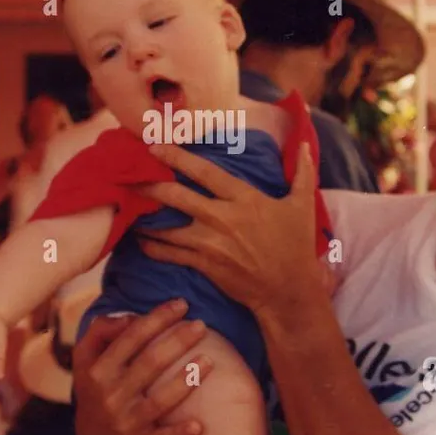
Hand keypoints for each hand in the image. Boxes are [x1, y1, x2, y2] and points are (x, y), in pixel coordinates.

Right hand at [73, 301, 208, 434]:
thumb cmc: (97, 388)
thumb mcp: (86, 359)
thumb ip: (100, 331)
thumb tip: (129, 317)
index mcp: (98, 371)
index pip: (131, 338)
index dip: (157, 318)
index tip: (181, 304)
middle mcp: (110, 395)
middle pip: (150, 363)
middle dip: (178, 341)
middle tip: (201, 325)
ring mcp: (125, 421)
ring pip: (160, 400)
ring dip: (187, 380)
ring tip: (209, 360)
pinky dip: (179, 433)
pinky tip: (200, 425)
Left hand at [135, 142, 323, 319]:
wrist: (287, 290)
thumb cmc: (295, 246)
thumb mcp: (303, 206)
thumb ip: (302, 173)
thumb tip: (307, 143)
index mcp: (244, 199)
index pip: (205, 172)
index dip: (177, 157)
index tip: (155, 146)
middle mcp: (222, 218)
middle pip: (177, 196)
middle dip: (150, 185)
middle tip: (130, 176)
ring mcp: (210, 243)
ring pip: (167, 227)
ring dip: (145, 218)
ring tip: (127, 207)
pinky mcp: (204, 264)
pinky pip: (170, 253)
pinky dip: (152, 246)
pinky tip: (139, 239)